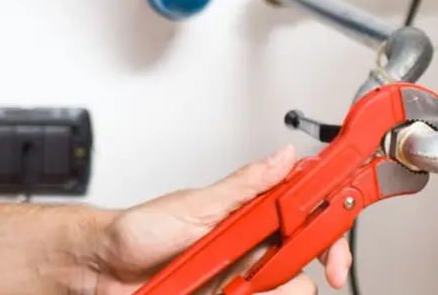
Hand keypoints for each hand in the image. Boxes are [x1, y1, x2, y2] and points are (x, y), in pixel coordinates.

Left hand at [87, 145, 350, 294]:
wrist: (100, 269)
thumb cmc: (139, 231)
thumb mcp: (195, 205)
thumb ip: (244, 185)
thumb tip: (284, 156)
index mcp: (249, 218)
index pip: (304, 221)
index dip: (327, 235)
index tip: (337, 249)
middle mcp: (247, 252)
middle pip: (299, 266)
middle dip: (301, 274)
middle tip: (299, 275)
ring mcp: (235, 282)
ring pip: (279, 291)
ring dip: (269, 290)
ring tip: (238, 285)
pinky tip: (223, 294)